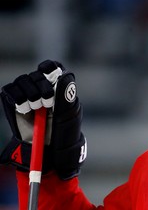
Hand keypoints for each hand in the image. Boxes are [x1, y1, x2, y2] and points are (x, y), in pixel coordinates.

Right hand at [0, 60, 86, 179]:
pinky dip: (17, 98)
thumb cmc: (63, 131)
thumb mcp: (67, 114)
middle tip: (47, 103)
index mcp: (57, 87)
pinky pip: (10, 90)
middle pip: (37, 74)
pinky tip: (26, 109)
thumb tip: (64, 75)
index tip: (51, 75)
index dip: (50, 68)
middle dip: (42, 87)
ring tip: (37, 108)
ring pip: (22, 80)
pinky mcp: (14, 102)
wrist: (48, 149)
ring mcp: (27, 94)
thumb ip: (65, 95)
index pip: (51, 67)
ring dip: (30, 94)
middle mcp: (41, 87)